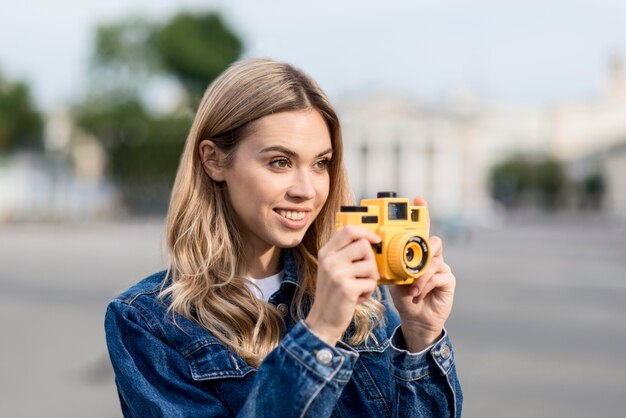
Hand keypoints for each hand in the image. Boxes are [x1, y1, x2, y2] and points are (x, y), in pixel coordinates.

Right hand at [305, 225, 380, 345]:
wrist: (323, 319)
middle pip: (364, 246)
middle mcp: (329, 260)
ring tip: (359, 287)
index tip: (376, 240)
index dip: (366, 232)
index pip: (348, 231)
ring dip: (371, 279)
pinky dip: (369, 291)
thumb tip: (370, 240)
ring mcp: (337, 274)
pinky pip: (371, 283)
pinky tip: (358, 297)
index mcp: (326, 252)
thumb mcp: (332, 268)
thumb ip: (345, 253)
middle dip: (371, 260)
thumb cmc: (333, 293)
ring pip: (370, 265)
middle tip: (365, 274)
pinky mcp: (347, 288)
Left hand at [388, 197, 456, 351]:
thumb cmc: (404, 296)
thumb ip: (388, 263)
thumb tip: (373, 251)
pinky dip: (426, 284)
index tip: (418, 198)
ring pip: (434, 260)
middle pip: (433, 241)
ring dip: (421, 274)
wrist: (415, 319)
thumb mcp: (392, 277)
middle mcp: (432, 257)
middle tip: (413, 255)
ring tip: (411, 286)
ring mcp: (442, 268)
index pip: (421, 230)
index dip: (422, 213)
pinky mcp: (448, 281)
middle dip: (424, 247)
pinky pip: (439, 275)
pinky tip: (418, 292)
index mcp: (417, 253)